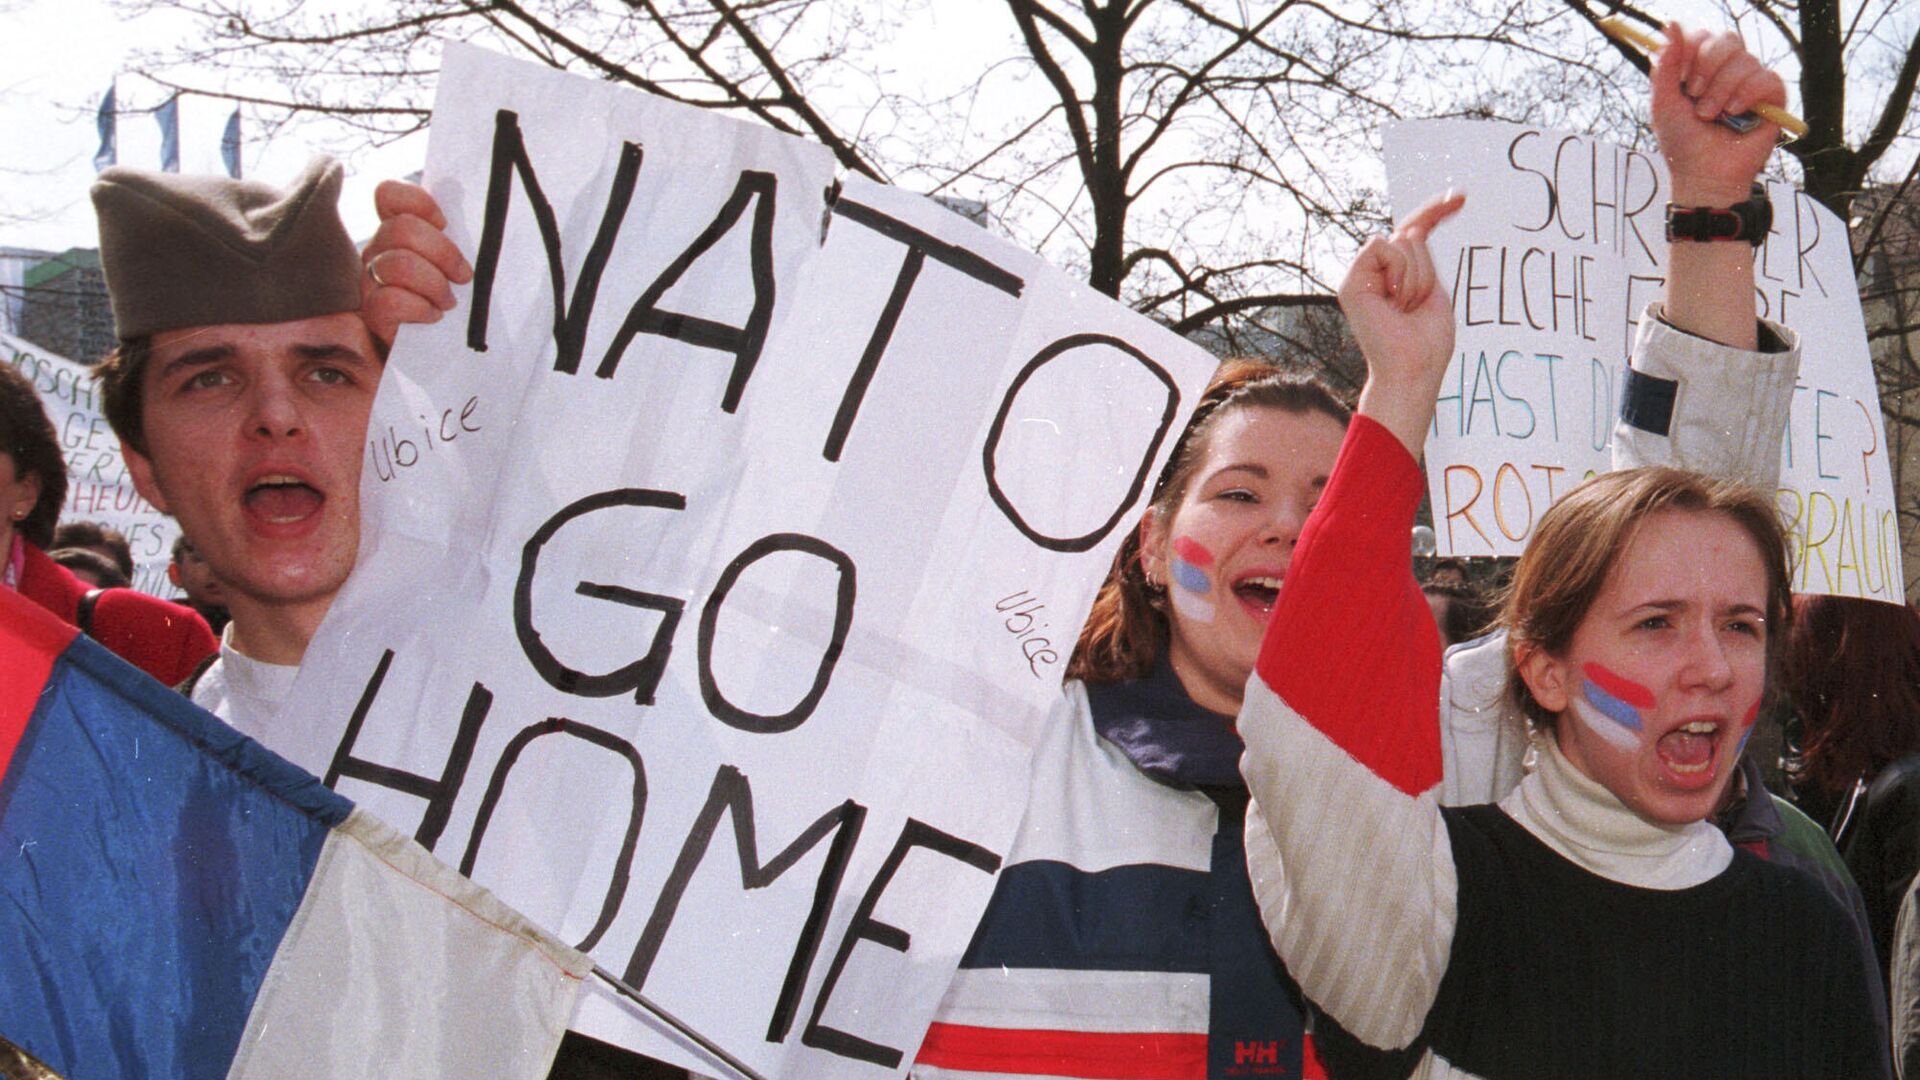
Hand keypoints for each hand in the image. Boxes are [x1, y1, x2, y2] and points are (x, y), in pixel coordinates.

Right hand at [360, 180, 473, 348]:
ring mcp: (372, 282)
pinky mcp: (373, 314)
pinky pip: (390, 299)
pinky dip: (420, 308)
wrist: (447, 358)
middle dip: (443, 252)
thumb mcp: (465, 266)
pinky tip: (433, 317)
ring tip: (448, 302)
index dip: (418, 202)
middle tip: (463, 277)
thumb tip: (485, 211)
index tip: (446, 224)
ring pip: (397, 263)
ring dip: (434, 284)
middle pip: (402, 229)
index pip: (389, 195)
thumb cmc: (462, 308)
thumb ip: (463, 238)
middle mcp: (379, 252)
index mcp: (399, 233)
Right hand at [1345, 189, 1465, 456]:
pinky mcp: (1351, 282)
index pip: (1414, 230)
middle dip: (1426, 267)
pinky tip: (1393, 300)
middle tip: (1416, 304)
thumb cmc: (1426, 341)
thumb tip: (1413, 226)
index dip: (1436, 210)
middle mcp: (1373, 272)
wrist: (1413, 369)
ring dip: (1416, 276)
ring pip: (1402, 241)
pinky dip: (1399, 272)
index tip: (1463, 196)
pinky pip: (1384, 247)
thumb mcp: (1432, 288)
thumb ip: (1419, 257)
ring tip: (1405, 308)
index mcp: (1393, 275)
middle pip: (1411, 234)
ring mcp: (1360, 276)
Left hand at [1652, 23, 1785, 203]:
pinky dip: (1747, 95)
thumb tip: (1671, 22)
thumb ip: (1667, 63)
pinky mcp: (1772, 97)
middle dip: (1707, 66)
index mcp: (1701, 67)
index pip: (1703, 36)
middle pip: (1727, 39)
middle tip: (1695, 95)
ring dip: (1722, 90)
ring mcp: (1751, 82)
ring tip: (1711, 116)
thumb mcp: (1664, 101)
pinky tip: (1735, 114)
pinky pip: (1767, 78)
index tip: (1681, 80)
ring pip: (1745, 60)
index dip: (1692, 51)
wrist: (1703, 174)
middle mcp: (1728, 70)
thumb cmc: (1682, 141)